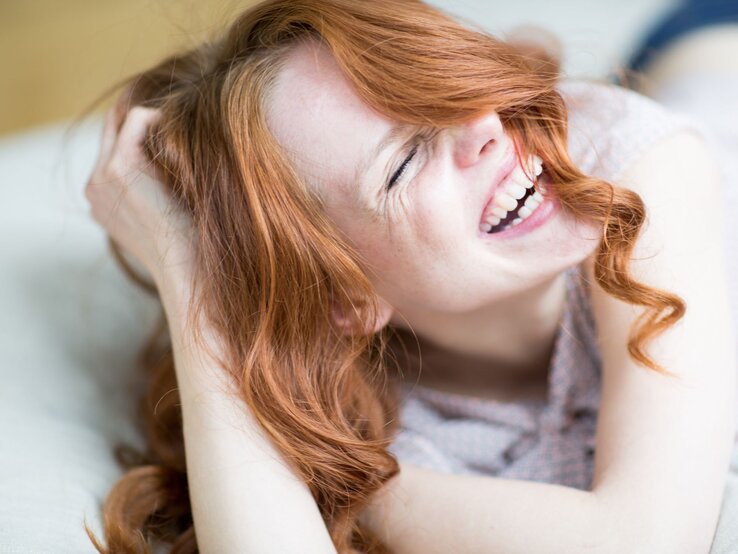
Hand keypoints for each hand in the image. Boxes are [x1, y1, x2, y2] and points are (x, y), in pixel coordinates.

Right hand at [84, 104, 195, 283]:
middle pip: (115, 131)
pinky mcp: (118, 166)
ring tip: (189, 133)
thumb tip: (180, 166)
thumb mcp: (169, 218)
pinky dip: (163, 118)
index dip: (146, 136)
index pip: (115, 151)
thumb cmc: (190, 247)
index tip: (179, 136)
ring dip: (158, 121)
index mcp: (103, 202)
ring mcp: (102, 176)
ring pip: (126, 121)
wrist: (187, 267)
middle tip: (184, 124)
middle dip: (148, 122)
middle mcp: (95, 188)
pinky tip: (188, 133)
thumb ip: (161, 193)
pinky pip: (137, 118)